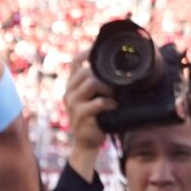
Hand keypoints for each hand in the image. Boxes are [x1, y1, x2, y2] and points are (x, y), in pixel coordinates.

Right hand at [60, 60, 112, 176]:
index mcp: (73, 85)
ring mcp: (73, 104)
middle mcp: (69, 92)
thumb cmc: (95, 117)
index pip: (75, 62)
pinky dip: (108, 103)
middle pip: (85, 72)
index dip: (87, 53)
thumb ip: (100, 84)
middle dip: (103, 75)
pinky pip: (96, 103)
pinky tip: (113, 106)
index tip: (99, 48)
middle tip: (116, 84)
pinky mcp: (79, 116)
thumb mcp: (95, 98)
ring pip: (90, 84)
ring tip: (115, 95)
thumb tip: (121, 70)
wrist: (87, 142)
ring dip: (107, 88)